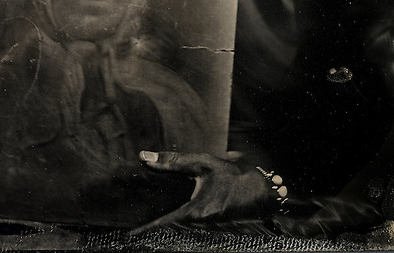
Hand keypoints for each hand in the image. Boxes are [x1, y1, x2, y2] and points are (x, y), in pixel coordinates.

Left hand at [133, 151, 273, 232]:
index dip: (146, 230)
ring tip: (148, 222)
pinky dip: (177, 218)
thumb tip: (144, 157)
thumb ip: (173, 161)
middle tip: (136, 228)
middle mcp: (199, 224)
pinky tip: (172, 211)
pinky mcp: (210, 222)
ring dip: (165, 222)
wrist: (263, 193)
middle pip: (169, 226)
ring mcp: (205, 226)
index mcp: (195, 212)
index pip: (163, 223)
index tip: (130, 236)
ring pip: (178, 225)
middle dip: (153, 225)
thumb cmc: (233, 176)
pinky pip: (188, 222)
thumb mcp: (203, 164)